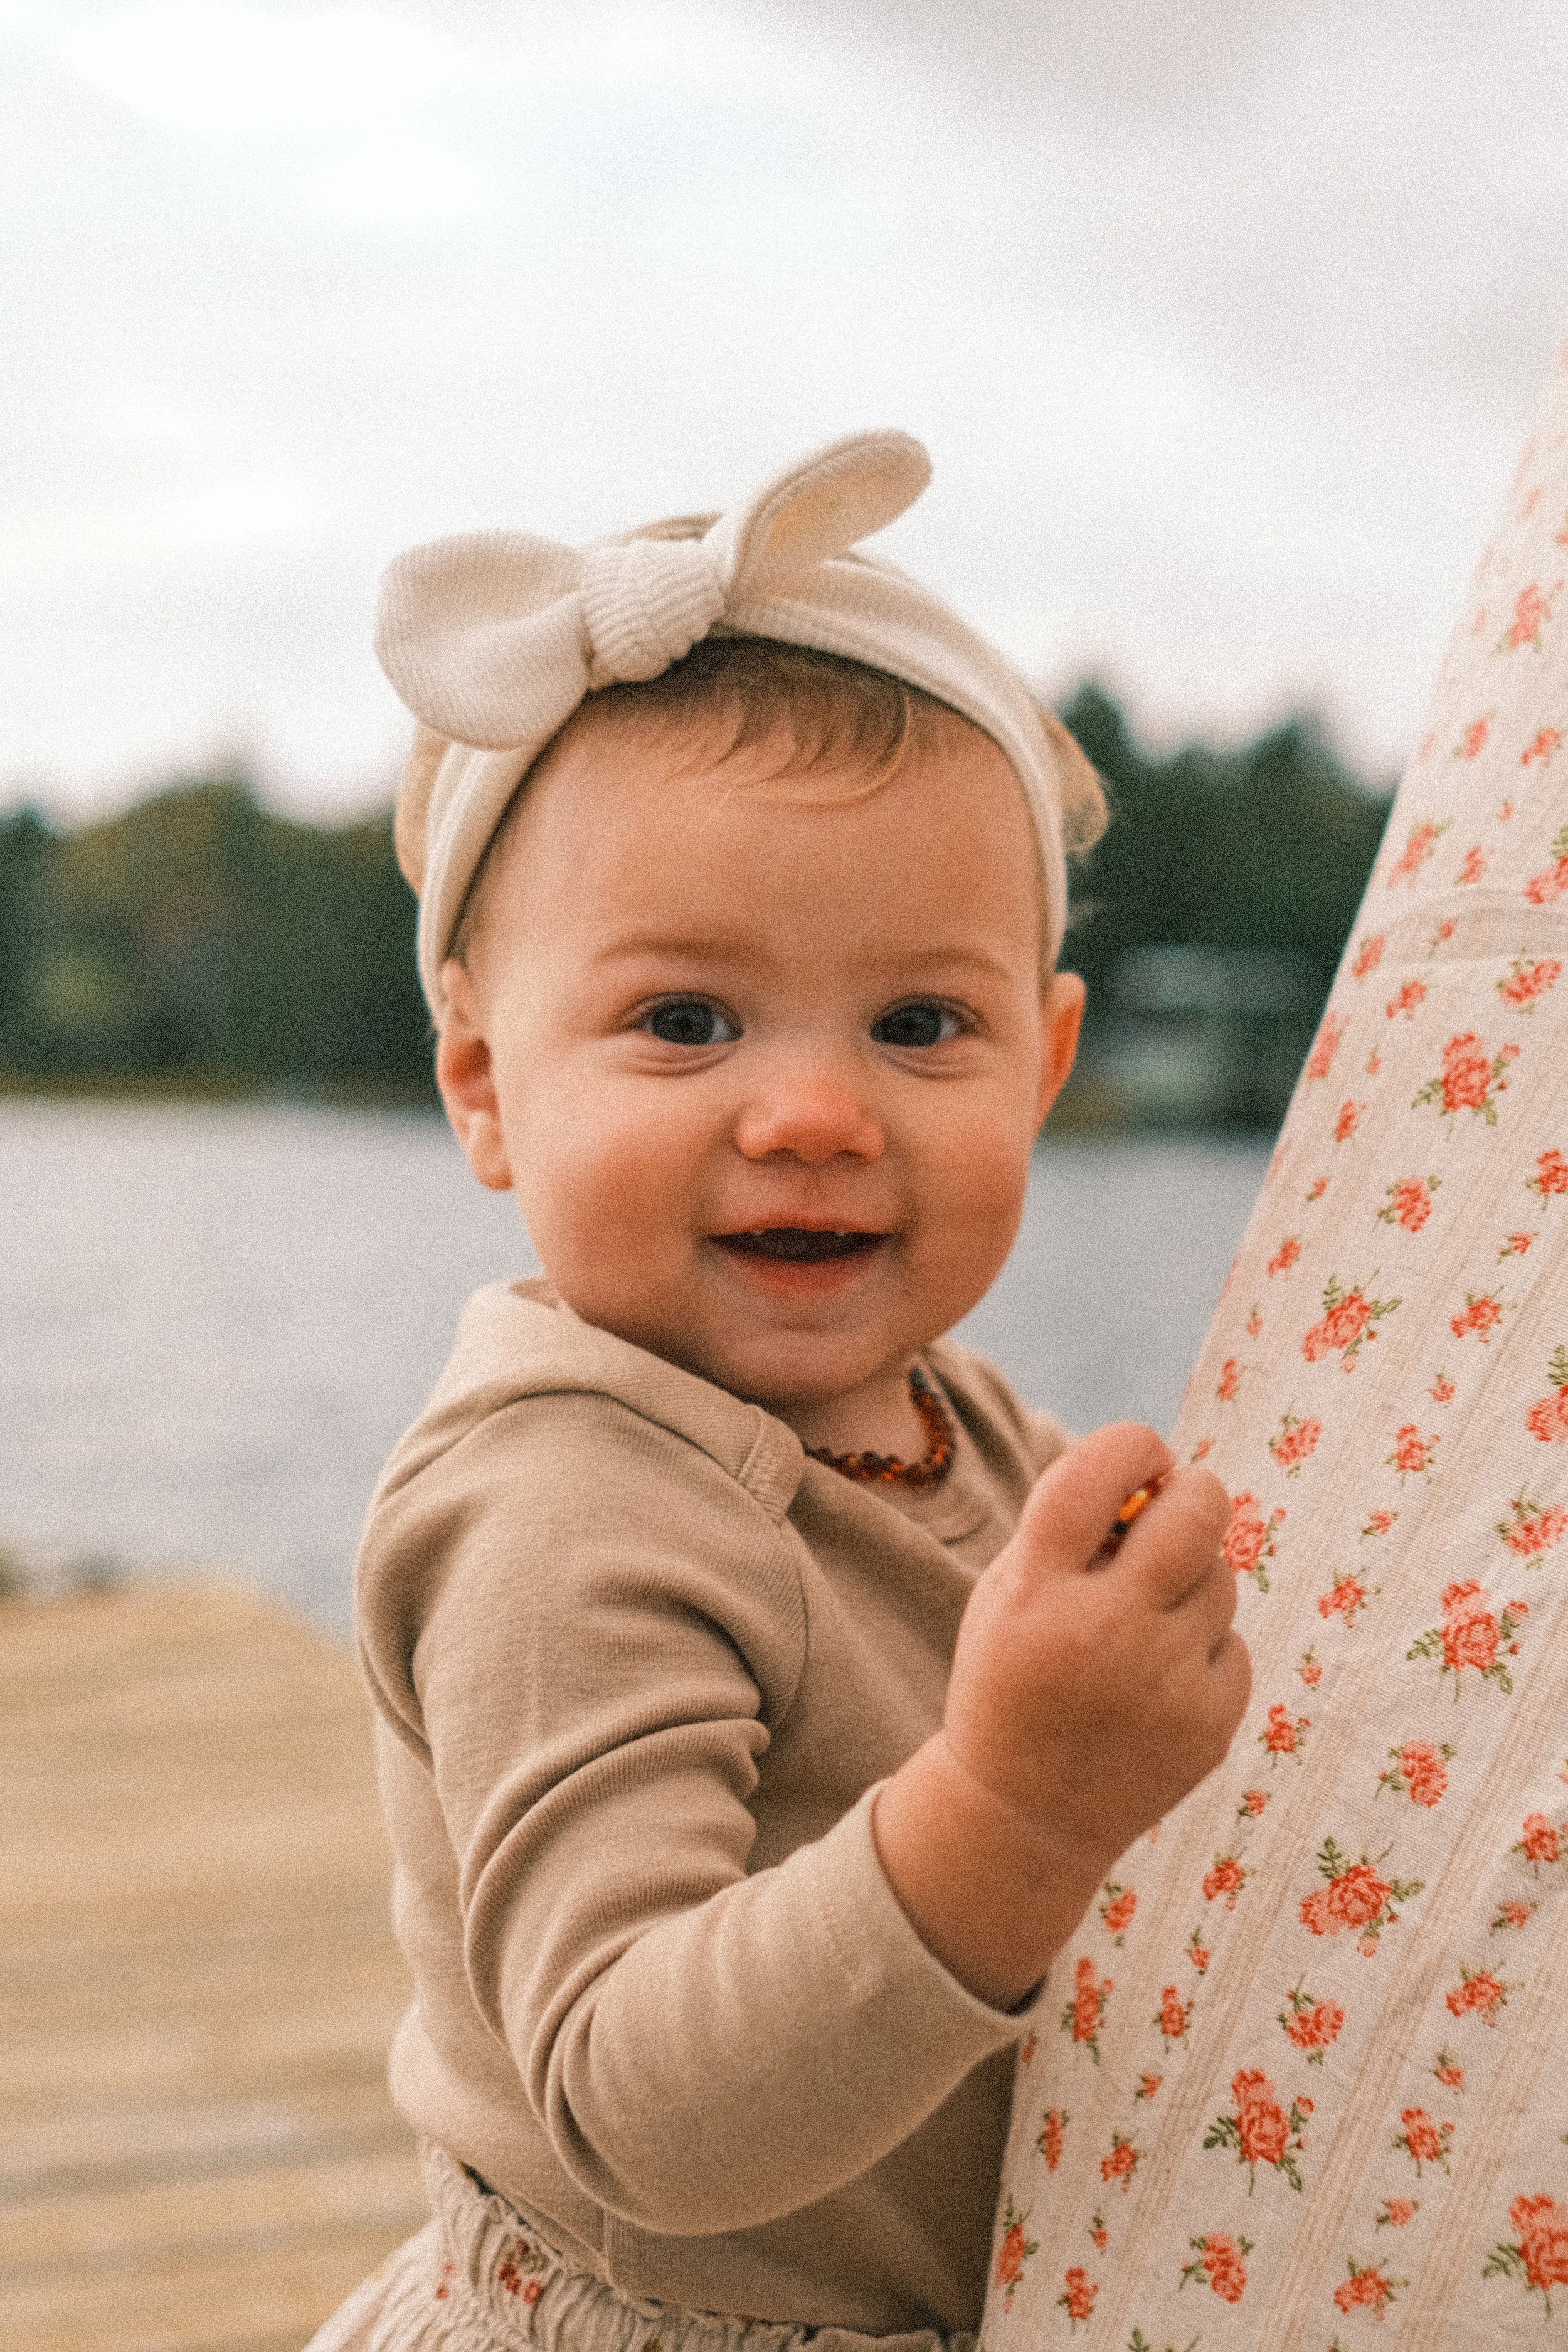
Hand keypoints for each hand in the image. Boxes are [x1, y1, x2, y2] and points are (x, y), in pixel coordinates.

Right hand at [874, 1423, 1248, 2007]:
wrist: (1023, 1815)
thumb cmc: (1014, 1678)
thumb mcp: (1007, 1594)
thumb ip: (1069, 1529)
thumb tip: (1161, 1472)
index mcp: (1036, 1591)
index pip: (1096, 1474)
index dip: (1132, 1445)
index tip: (1140, 1455)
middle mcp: (1104, 1631)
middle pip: (1197, 1510)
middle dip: (1192, 1491)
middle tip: (1174, 1505)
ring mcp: (1165, 1681)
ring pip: (1221, 1575)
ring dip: (1190, 1579)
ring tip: (1145, 1621)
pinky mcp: (1210, 1722)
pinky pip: (1232, 1641)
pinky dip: (1201, 1647)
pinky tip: (1157, 1680)